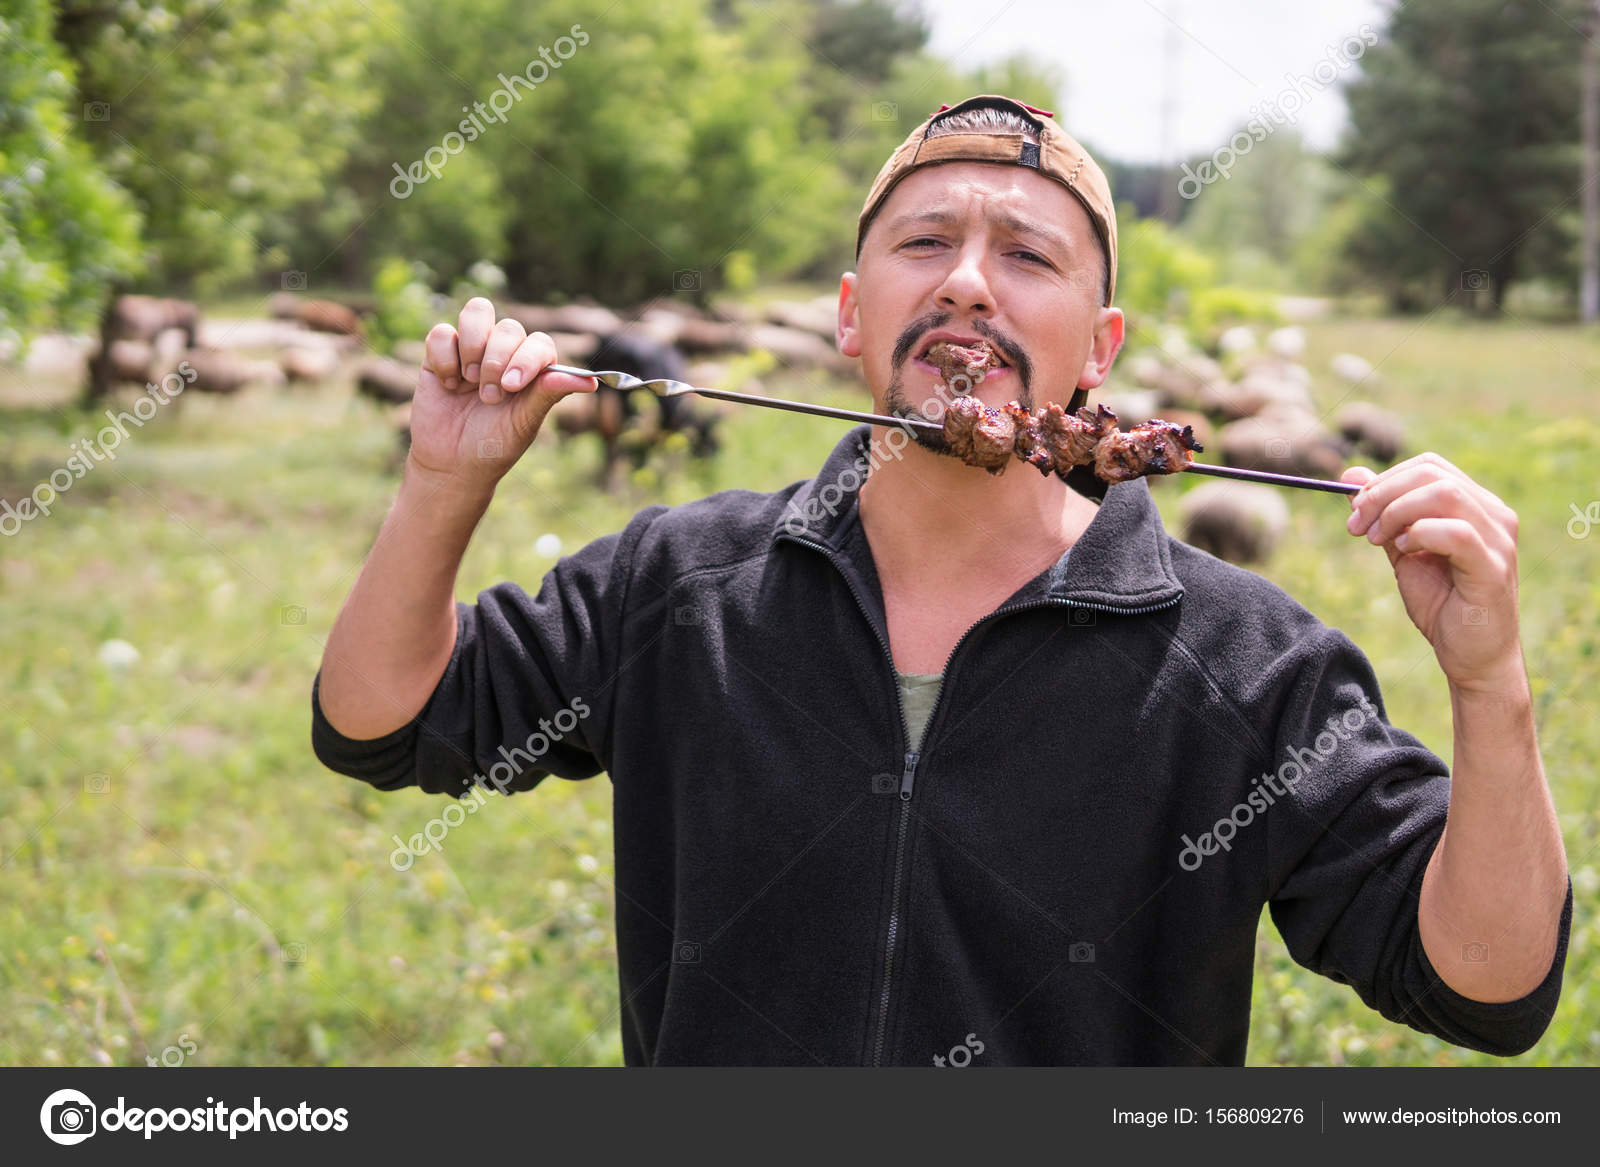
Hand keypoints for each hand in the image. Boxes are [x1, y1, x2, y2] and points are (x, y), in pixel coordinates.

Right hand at [407, 297, 595, 491]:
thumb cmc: (494, 445)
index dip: (527, 358)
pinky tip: (448, 384)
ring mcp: (472, 350)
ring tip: (467, 382)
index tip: (513, 386)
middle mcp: (504, 353)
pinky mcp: (441, 354)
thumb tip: (592, 382)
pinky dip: (445, 358)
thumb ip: (549, 394)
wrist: (452, 464)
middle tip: (490, 397)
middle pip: (509, 327)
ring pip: (477, 312)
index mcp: (531, 369)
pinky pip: (442, 333)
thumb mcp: (524, 423)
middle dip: (497, 362)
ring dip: (472, 347)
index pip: (539, 342)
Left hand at [1343, 454, 1522, 689]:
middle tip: (1355, 525)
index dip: (1384, 480)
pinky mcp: (1494, 568)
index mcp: (1476, 506)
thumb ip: (1382, 514)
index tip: (1354, 510)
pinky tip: (1404, 551)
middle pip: (1432, 474)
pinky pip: (1458, 532)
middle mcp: (1495, 515)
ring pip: (1445, 493)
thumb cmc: (1443, 605)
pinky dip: (1420, 533)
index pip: (1429, 467)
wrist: (1472, 658)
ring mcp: (1499, 539)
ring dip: (1396, 511)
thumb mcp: (1403, 552)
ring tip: (1376, 540)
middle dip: (1382, 494)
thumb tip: (1351, 474)